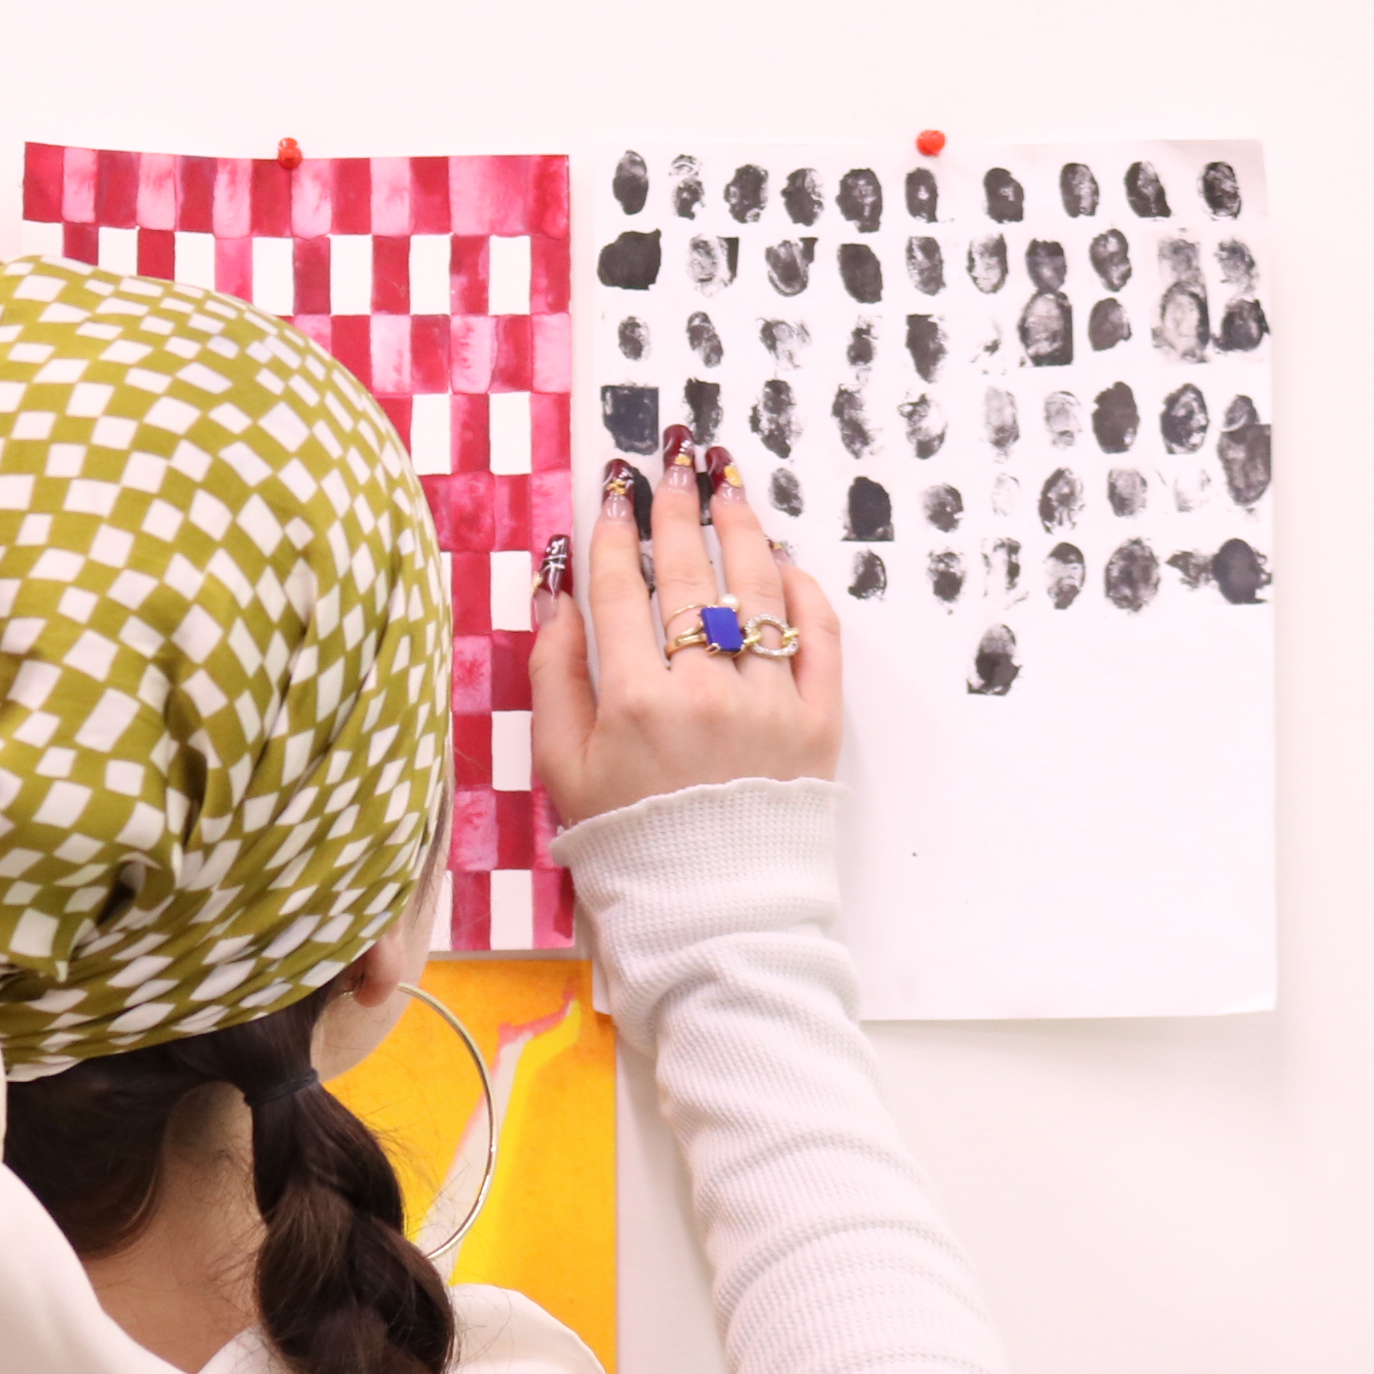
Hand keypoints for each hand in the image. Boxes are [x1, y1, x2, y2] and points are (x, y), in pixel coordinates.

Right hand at [524, 427, 844, 828]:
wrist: (712, 911)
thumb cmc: (628, 839)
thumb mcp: (563, 766)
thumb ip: (553, 677)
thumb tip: (555, 595)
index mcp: (632, 702)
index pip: (622, 590)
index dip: (617, 533)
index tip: (616, 491)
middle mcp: (702, 693)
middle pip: (689, 576)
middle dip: (678, 509)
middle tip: (674, 463)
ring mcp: (767, 704)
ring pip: (756, 591)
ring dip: (741, 529)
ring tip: (730, 485)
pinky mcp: (819, 722)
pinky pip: (818, 636)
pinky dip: (802, 591)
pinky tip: (782, 562)